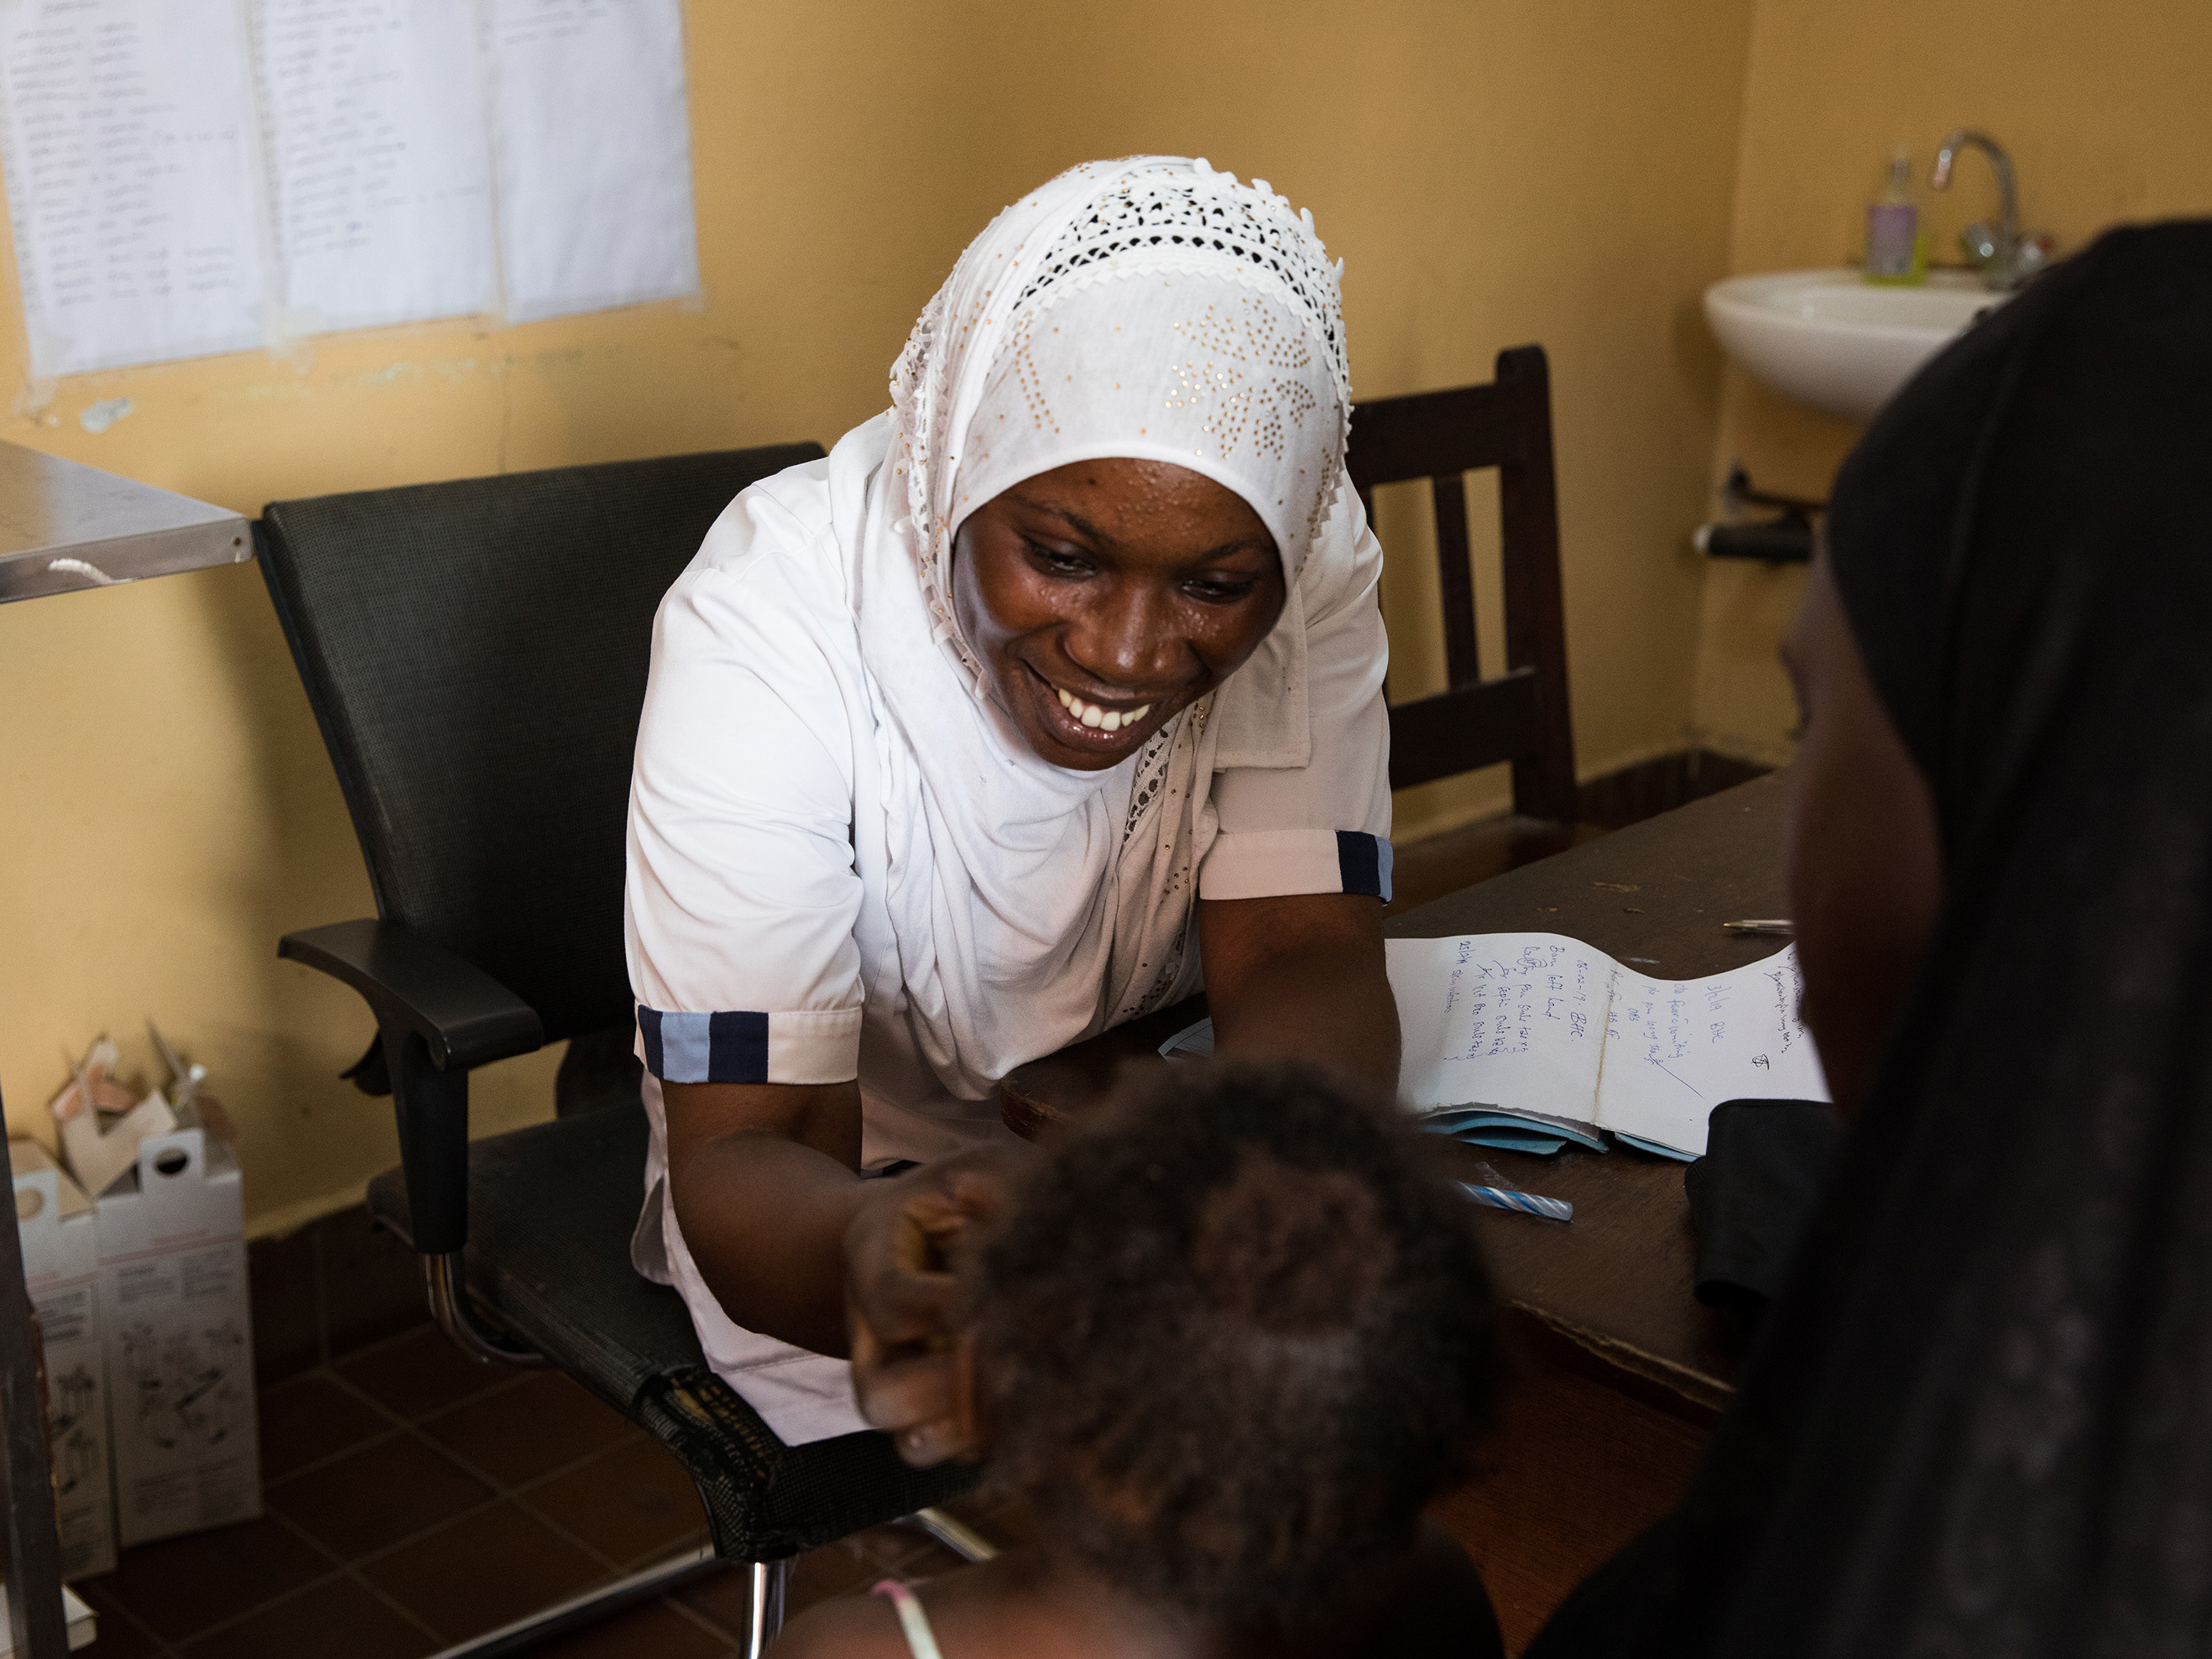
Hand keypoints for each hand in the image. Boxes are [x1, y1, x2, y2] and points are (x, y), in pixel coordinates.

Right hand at [844, 1145, 1017, 1465]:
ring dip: (972, 1428)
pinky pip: (954, 1455)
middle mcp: (871, 1338)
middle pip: (881, 1397)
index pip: (892, 1303)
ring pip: (912, 1443)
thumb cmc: (965, 1195)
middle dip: (950, 1385)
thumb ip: (992, 1184)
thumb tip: (1003, 1205)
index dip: (946, 1306)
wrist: (937, 1231)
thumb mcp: (975, 1170)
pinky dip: (993, 1443)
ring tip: (1026, 1389)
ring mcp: (899, 1383)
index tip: (1001, 1290)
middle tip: (1011, 1354)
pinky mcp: (935, 1414)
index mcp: (871, 1262)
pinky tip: (1036, 1403)